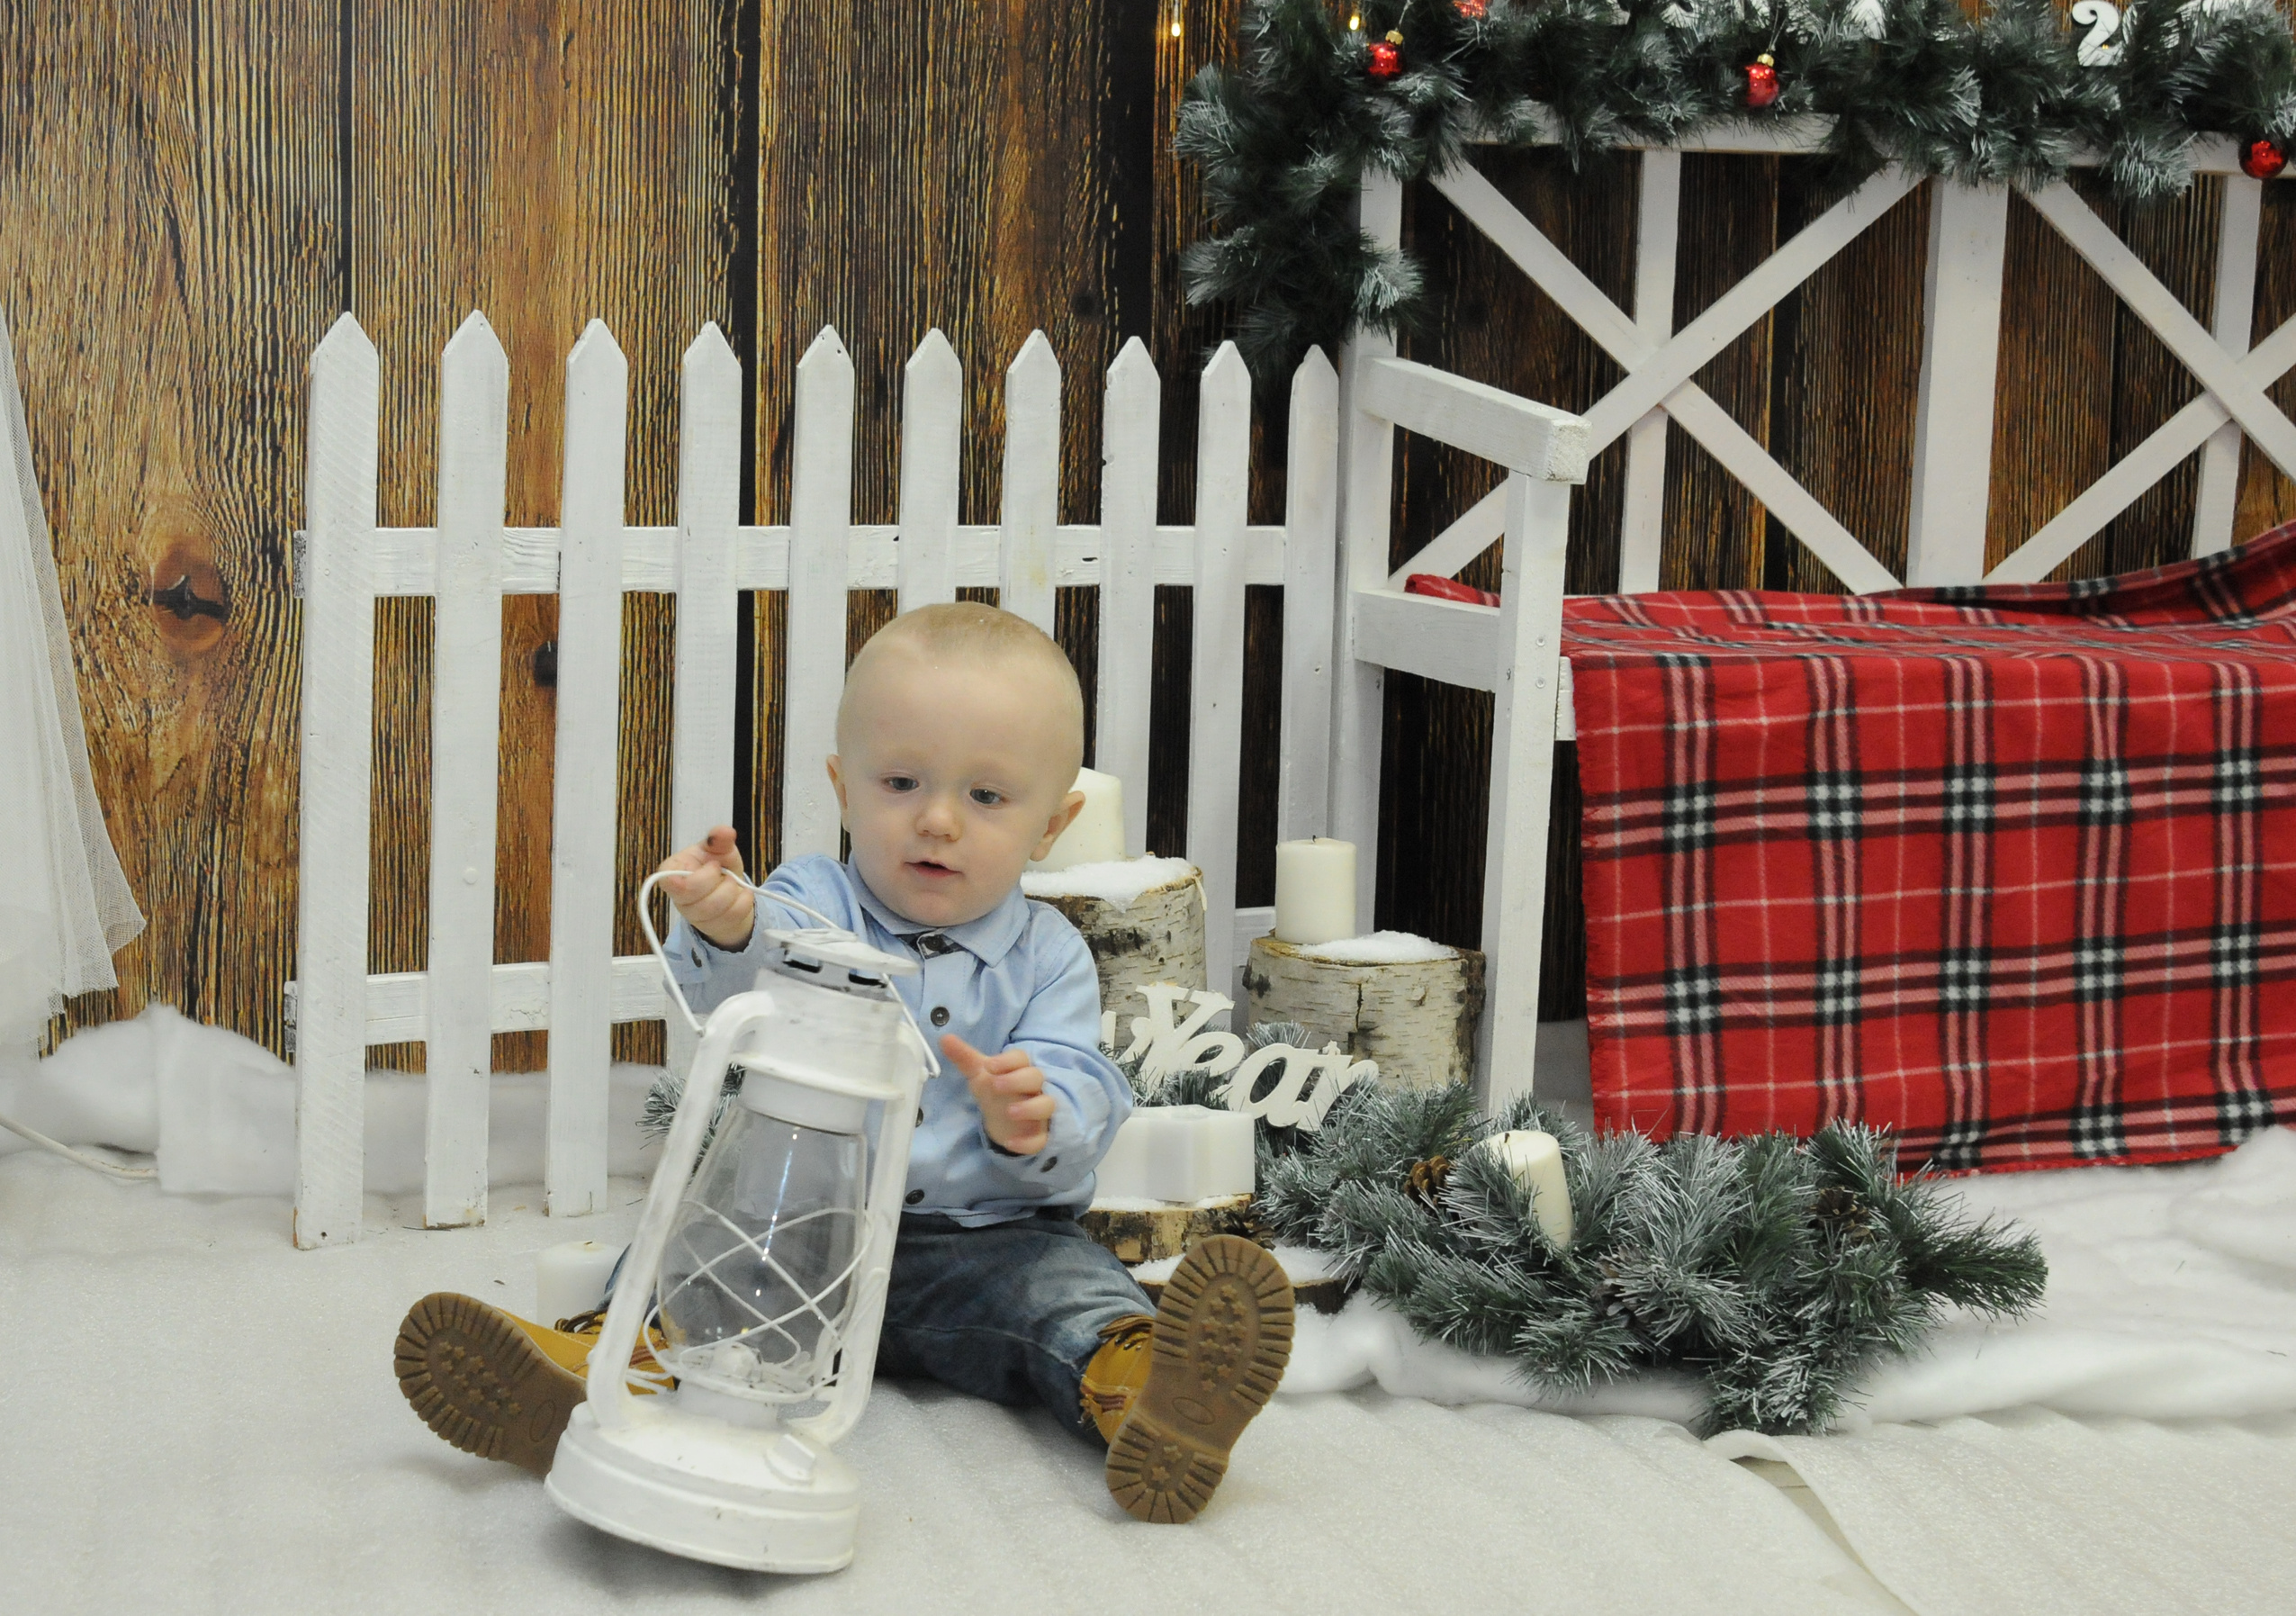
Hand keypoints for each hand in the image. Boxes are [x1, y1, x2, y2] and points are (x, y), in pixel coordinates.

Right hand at [655, 826, 753, 947]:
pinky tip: (741, 894)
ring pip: (712, 909)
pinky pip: (730, 918)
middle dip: (718, 881)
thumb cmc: (718, 866)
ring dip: (732, 892)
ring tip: (733, 883)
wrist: (731, 890)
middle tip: (723, 872)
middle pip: (692, 895)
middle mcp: (677, 896)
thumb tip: (723, 831)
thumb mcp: (720, 849)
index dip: (697, 875)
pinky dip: (743, 903)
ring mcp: (692, 915)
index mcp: (673, 871)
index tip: (713, 865)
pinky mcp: (710, 927)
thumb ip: (720, 840)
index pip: (669, 880)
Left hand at [941, 1034, 1054, 1156]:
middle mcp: (1033, 1087)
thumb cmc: (995, 1091)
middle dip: (1017, 1080)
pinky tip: (1011, 1142)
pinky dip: (1028, 1142)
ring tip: (1010, 1111)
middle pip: (1036, 1077)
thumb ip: (964, 1057)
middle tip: (995, 1085)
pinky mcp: (1039, 1134)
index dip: (1007, 1060)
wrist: (1004, 1120)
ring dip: (1031, 1108)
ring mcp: (1039, 1110)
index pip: (1021, 1058)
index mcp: (1019, 1069)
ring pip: (1046, 1105)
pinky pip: (1041, 1138)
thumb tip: (945, 1038)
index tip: (989, 1066)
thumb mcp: (979, 1074)